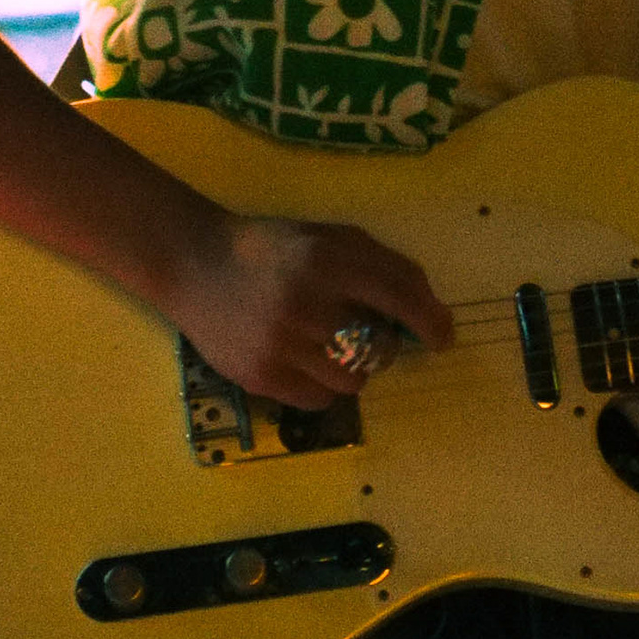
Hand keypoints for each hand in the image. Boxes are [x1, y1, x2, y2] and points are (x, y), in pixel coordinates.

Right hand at [168, 214, 451, 411]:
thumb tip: (429, 312)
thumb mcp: (328, 238)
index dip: (430, 320)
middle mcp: (305, 303)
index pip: (398, 293)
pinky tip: (302, 361)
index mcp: (327, 260)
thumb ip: (380, 265)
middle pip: (380, 348)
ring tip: (328, 347)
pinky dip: (323, 386)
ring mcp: (280, 345)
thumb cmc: (274, 250)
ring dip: (353, 369)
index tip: (442, 338)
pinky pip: (319, 400)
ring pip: (353, 382)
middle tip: (361, 333)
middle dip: (382, 345)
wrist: (195, 265)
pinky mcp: (260, 377)